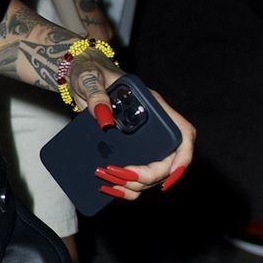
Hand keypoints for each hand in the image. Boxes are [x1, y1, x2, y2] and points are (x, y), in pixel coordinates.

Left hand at [93, 83, 195, 202]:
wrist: (78, 81)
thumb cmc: (90, 73)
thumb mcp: (90, 79)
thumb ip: (97, 95)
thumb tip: (104, 119)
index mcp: (154, 108)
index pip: (183, 133)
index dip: (184, 155)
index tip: (172, 172)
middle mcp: (154, 128)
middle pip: (168, 162)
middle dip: (149, 175)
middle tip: (123, 175)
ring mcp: (142, 143)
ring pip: (151, 175)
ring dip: (135, 185)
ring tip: (109, 180)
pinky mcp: (128, 153)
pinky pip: (135, 179)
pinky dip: (126, 188)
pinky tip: (111, 189)